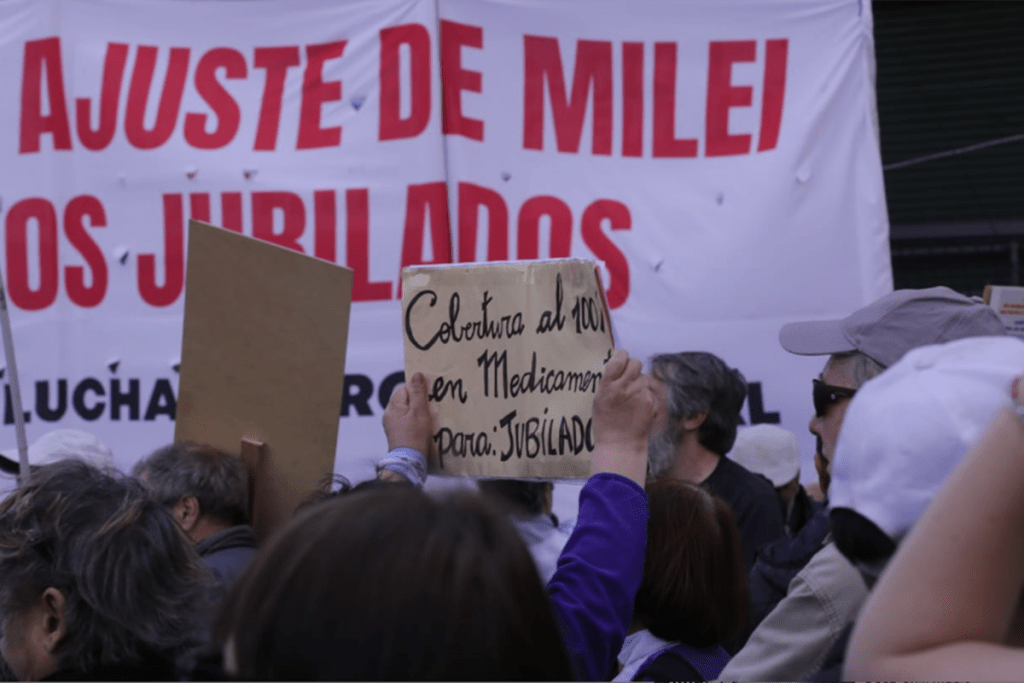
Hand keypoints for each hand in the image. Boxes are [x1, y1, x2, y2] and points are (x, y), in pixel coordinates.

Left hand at [382, 372, 433, 454]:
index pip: (404, 388)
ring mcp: (391, 425)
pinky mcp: (396, 435)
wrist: (408, 461)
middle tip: (430, 408)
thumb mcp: (420, 411)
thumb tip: (417, 374)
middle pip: (405, 400)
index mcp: (393, 406)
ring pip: (405, 412)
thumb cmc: (415, 436)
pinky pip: (405, 422)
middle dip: (417, 402)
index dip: (417, 390)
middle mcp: (389, 414)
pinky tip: (422, 429)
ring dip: (416, 413)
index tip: (428, 396)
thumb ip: (418, 392)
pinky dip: (413, 423)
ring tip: (427, 419)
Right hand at [589, 349, 656, 485]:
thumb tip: (616, 365)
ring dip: (639, 382)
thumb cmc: (606, 424)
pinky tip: (639, 406)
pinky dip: (645, 395)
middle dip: (632, 367)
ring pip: (644, 376)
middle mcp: (625, 387)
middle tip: (628, 376)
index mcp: (609, 386)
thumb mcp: (599, 400)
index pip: (619, 358)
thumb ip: (608, 382)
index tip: (620, 359)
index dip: (621, 356)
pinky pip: (650, 390)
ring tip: (633, 396)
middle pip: (635, 363)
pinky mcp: (651, 402)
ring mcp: (640, 395)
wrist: (620, 444)